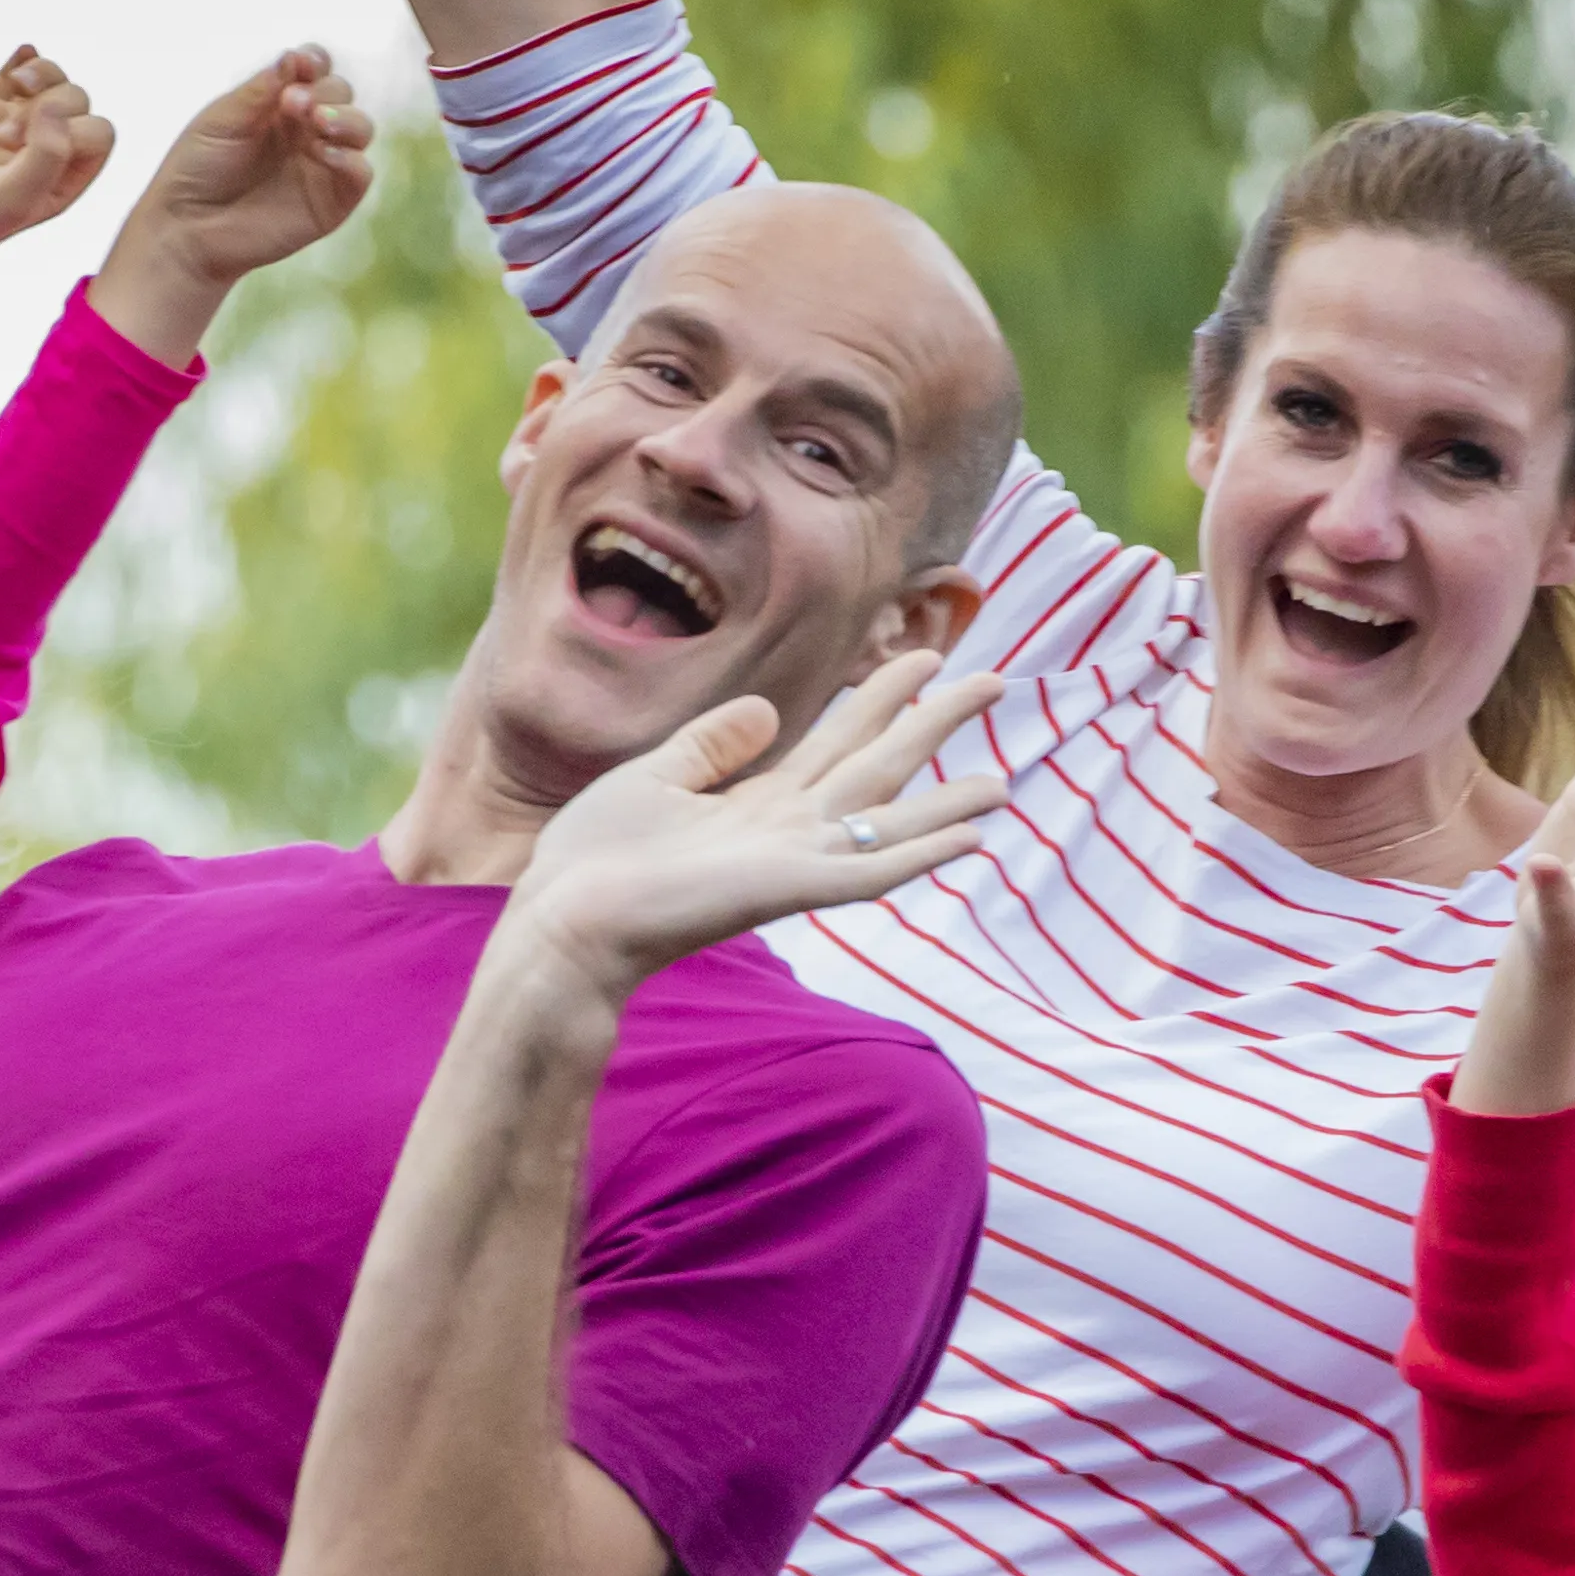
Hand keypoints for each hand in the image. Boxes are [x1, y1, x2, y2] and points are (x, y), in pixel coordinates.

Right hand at [0, 48, 115, 286]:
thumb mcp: (14, 199)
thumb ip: (48, 154)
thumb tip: (56, 105)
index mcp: (62, 180)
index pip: (98, 135)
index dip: (73, 129)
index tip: (23, 148)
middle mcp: (45, 150)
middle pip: (77, 102)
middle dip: (50, 105)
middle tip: (2, 137)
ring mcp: (14, 122)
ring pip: (53, 80)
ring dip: (42, 73)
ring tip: (16, 85)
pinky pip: (15, 69)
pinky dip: (25, 58)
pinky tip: (22, 55)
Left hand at [97, 46, 379, 351]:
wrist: (186, 227)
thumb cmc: (197, 168)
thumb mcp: (222, 118)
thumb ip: (261, 89)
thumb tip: (295, 56)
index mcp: (280, 103)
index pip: (315, 68)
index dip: (314, 60)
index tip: (300, 65)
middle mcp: (306, 129)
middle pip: (341, 92)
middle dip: (323, 90)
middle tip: (291, 104)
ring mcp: (322, 164)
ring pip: (361, 128)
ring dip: (345, 117)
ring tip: (317, 121)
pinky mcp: (332, 202)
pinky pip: (360, 173)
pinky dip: (349, 158)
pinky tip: (320, 152)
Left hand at [498, 654, 1006, 999]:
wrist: (568, 920)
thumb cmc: (596, 861)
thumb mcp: (653, 777)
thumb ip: (710, 744)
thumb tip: (767, 711)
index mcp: (758, 804)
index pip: (838, 741)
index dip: (884, 697)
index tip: (927, 655)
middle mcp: (790, 831)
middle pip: (881, 766)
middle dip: (936, 723)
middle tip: (996, 681)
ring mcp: (796, 860)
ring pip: (891, 820)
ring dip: (950, 803)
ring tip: (1006, 780)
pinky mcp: (791, 887)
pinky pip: (873, 869)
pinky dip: (923, 853)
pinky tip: (971, 839)